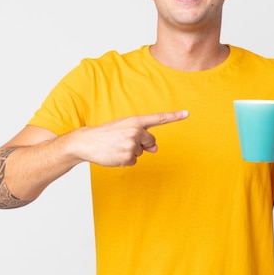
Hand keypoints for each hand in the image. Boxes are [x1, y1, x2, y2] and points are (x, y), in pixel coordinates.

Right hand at [73, 110, 188, 166]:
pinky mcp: (127, 157)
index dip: (174, 116)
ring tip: (116, 146)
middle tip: (123, 141)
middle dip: (141, 144)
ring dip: (131, 152)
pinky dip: (125, 160)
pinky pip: (133, 161)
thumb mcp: (124, 129)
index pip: (158, 118)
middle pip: (150, 142)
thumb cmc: (107, 134)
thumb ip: (142, 135)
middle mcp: (135, 131)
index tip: (187, 113)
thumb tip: (155, 149)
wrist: (86, 141)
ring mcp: (132, 145)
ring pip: (141, 153)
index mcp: (135, 121)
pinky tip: (115, 154)